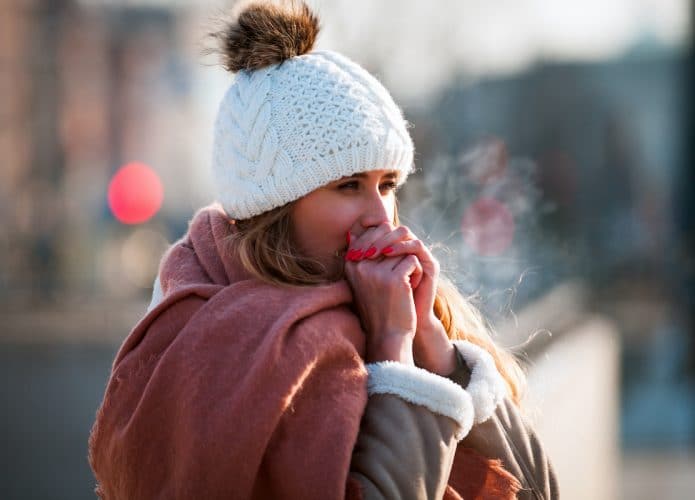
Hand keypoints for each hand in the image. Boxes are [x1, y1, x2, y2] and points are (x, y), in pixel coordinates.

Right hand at [347, 224, 455, 374]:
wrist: (388, 334)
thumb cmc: (379, 305)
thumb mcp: (364, 279)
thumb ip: (363, 254)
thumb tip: (362, 229)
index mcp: (351, 263)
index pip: (373, 231)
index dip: (389, 240)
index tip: (391, 263)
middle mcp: (360, 265)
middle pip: (389, 235)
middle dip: (400, 251)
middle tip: (398, 275)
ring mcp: (376, 272)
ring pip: (403, 249)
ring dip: (409, 264)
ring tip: (403, 284)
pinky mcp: (394, 279)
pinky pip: (412, 260)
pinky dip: (416, 273)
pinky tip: (409, 289)